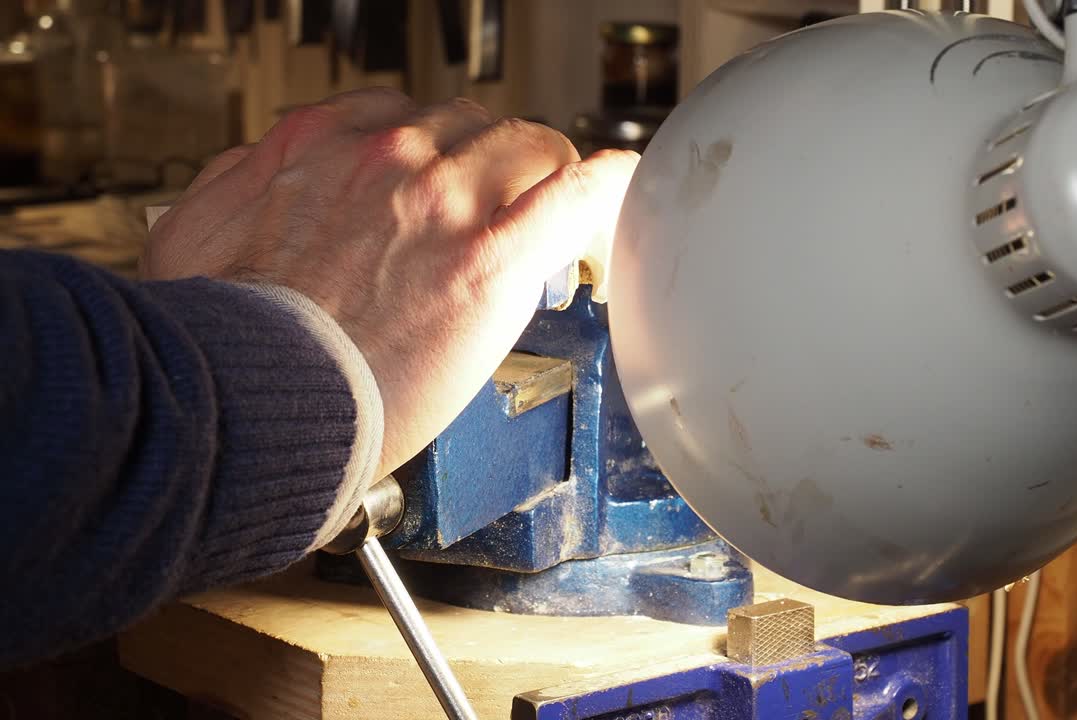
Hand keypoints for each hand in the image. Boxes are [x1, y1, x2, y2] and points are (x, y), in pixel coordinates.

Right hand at [142, 88, 638, 476]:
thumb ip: (239, 184)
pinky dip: (605, 186)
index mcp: (324, 145)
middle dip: (494, 165)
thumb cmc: (221, 337)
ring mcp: (445, 204)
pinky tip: (618, 190)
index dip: (441, 151)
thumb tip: (267, 166)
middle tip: (502, 209)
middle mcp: (389, 159)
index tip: (450, 180)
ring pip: (531, 150)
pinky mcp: (489, 261)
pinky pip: (574, 195)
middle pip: (477, 129)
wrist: (248, 403)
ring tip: (555, 215)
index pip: (411, 118)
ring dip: (546, 177)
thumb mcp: (192, 233)